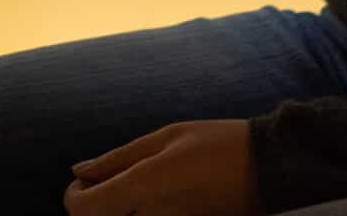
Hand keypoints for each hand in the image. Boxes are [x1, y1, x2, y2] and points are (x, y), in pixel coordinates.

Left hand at [63, 120, 261, 215]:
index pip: (82, 210)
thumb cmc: (219, 144)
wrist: (272, 171)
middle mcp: (153, 215)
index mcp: (144, 185)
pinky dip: (140, 214)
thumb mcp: (165, 138)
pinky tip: (152, 200)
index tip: (86, 181)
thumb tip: (80, 171)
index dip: (74, 196)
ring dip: (117, 211)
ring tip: (131, 191)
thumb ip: (118, 158)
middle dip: (94, 208)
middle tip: (106, 186)